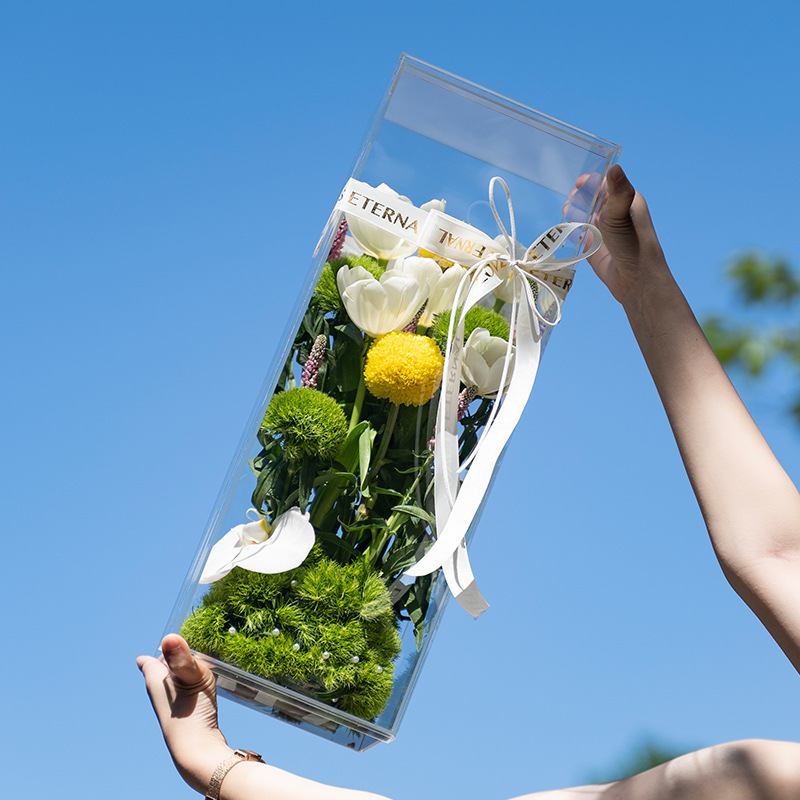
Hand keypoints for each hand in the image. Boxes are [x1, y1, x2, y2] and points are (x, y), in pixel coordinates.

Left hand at [137, 634, 231, 792]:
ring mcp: (172, 705)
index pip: (148, 661)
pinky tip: (205, 687)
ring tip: (201, 664)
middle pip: (162, 669)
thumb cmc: (190, 713)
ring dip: (185, 673)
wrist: (198, 749)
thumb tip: (169, 636)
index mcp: (155, 680)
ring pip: (175, 682)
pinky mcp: (186, 714)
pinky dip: (194, 686)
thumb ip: (182, 656)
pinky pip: (187, 693)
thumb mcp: (191, 677)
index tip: (165, 642)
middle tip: (188, 647)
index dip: (156, 651)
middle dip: (172, 658)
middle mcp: (160, 692)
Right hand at [567, 165, 670, 306]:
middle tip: (573, 204)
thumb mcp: (622, 215)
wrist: (634, 280)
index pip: (605, 183)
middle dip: (578, 198)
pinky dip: (571, 230)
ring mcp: (603, 229)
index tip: (579, 184)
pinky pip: (578, 233)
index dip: (590, 182)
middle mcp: (614, 213)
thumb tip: (614, 167)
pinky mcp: (593, 245)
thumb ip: (617, 191)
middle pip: (590, 197)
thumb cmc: (634, 245)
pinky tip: (569, 232)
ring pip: (582, 214)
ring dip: (573, 213)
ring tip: (571, 217)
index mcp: (625, 200)